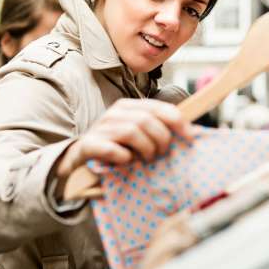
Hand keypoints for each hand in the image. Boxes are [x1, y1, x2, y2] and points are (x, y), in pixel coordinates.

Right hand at [55, 99, 191, 181]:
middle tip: (161, 153)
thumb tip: (188, 132)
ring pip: (131, 132)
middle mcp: (114, 113)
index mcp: (128, 107)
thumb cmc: (115, 147)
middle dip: (160, 139)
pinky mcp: (88, 145)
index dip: (177, 121)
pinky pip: (112, 149)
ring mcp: (100, 128)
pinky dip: (123, 158)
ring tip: (147, 159)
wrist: (79, 161)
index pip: (157, 107)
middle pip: (146, 120)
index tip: (189, 136)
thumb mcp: (137, 135)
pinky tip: (126, 162)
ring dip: (145, 149)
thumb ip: (156, 129)